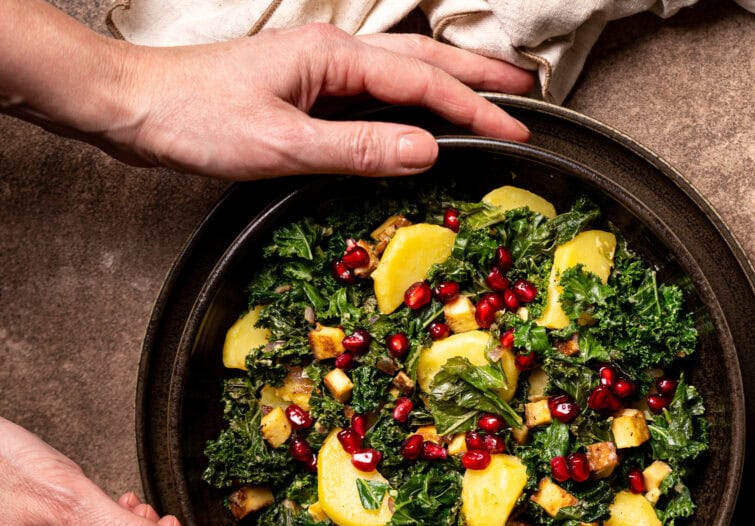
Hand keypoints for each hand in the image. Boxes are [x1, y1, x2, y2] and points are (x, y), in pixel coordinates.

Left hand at [0, 1, 532, 179]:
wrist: (135, 106)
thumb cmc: (197, 120)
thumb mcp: (283, 145)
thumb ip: (359, 149)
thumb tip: (427, 151)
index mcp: (334, 58)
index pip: (424, 82)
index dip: (477, 105)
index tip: (517, 127)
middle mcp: (333, 54)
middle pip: (425, 59)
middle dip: (480, 73)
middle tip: (528, 89)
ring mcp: (320, 68)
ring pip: (403, 70)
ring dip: (452, 79)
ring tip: (492, 91)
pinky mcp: (307, 88)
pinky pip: (377, 89)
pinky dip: (414, 99)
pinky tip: (424, 112)